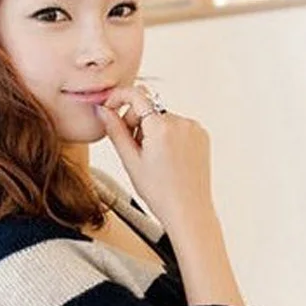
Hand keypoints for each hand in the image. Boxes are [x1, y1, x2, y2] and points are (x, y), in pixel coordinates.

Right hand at [96, 86, 215, 235]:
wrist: (188, 210)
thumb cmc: (160, 192)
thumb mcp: (130, 161)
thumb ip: (115, 130)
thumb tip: (103, 110)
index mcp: (161, 127)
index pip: (136, 95)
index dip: (118, 98)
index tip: (111, 107)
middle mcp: (180, 122)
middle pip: (148, 108)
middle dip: (136, 122)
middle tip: (134, 149)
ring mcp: (193, 128)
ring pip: (162, 118)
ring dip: (152, 131)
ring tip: (153, 159)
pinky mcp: (201, 135)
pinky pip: (178, 126)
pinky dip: (168, 136)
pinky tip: (167, 158)